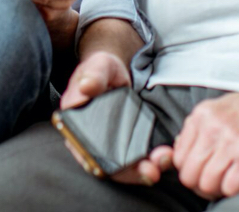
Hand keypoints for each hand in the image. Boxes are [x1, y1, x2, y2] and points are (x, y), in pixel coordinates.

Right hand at [60, 53, 173, 186]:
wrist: (114, 73)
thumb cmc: (101, 70)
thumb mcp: (98, 66)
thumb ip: (93, 74)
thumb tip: (86, 86)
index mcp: (73, 125)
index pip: (82, 150)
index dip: (96, 162)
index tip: (114, 167)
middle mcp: (87, 142)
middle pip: (104, 165)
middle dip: (128, 172)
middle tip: (151, 171)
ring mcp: (107, 146)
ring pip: (121, 168)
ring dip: (142, 171)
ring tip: (163, 163)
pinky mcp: (124, 145)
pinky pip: (134, 160)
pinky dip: (149, 163)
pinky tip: (164, 159)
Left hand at [172, 90, 238, 198]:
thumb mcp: (226, 108)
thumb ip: (203, 127)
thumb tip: (179, 148)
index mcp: (204, 113)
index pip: (179, 156)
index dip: (191, 171)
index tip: (204, 172)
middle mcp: (213, 125)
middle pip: (189, 174)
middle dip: (202, 185)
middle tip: (218, 183)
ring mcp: (231, 141)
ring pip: (206, 184)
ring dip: (219, 190)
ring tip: (232, 181)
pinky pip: (229, 189)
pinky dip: (236, 191)